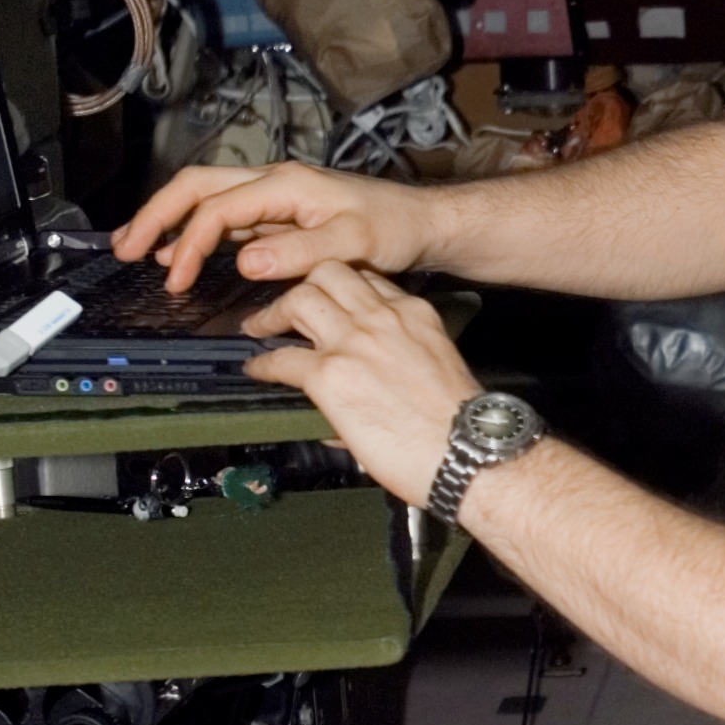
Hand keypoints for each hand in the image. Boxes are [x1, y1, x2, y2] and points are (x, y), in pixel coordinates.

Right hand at [112, 161, 438, 295]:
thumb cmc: (395, 229)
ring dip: (170, 222)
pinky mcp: (280, 214)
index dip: (189, 243)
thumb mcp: (353, 245)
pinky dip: (196, 234)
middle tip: (124, 249)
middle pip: (197, 188)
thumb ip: (300, 253)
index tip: (174, 280)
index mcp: (286, 185)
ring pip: (207, 199)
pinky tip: (180, 255)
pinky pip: (226, 217)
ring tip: (135, 250)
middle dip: (156, 216)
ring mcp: (275, 197)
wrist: (423, 223)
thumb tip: (245, 261)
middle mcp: (274, 183)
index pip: (218, 208)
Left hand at [241, 265, 478, 505]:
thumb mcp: (436, 365)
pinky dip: (263, 364)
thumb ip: (398, 358)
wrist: (467, 451)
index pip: (368, 278)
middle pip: (328, 272)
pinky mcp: (330, 375)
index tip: (327, 299)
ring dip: (274, 314)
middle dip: (302, 285)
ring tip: (261, 329)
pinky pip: (282, 358)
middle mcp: (382, 318)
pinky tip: (257, 370)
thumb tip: (363, 379)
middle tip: (287, 308)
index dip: (340, 285)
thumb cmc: (459, 425)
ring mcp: (354, 342)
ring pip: (299, 299)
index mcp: (413, 314)